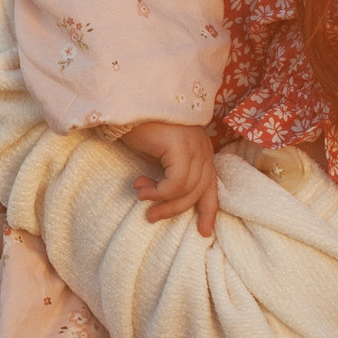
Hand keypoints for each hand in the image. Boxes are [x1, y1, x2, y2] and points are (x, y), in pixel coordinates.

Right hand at [130, 122, 219, 236]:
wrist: (126, 104)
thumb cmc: (139, 129)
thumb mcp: (159, 157)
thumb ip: (171, 174)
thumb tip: (169, 202)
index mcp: (201, 151)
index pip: (211, 185)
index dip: (208, 211)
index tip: (203, 232)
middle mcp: (202, 148)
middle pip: (199, 191)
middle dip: (175, 210)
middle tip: (151, 217)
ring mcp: (195, 145)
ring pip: (187, 189)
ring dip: (162, 200)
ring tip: (141, 198)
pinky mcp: (181, 146)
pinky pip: (176, 183)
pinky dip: (159, 192)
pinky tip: (141, 188)